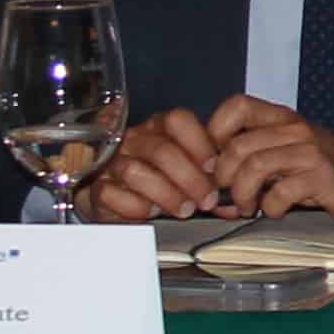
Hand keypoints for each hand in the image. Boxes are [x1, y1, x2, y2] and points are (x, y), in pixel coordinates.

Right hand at [83, 105, 226, 222]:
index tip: (216, 167)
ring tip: (184, 209)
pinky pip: (112, 194)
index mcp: (159, 128)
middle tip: (206, 199)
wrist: (119, 202)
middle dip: (190, 177)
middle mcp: (134, 140)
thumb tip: (234, 200)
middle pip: (161, 149)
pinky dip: (135, 206)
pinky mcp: (98, 188)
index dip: (200, 143)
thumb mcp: (188, 174)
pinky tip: (150, 213)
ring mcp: (113, 163)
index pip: (178, 121)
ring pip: (136, 171)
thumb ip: (209, 180)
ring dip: (167, 194)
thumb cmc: (159, 183)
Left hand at [207, 97, 333, 225]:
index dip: (214, 133)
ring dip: (243, 196)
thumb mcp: (285, 151)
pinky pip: (280, 192)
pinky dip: (271, 208)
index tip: (214, 163)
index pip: (236, 107)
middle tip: (227, 197)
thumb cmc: (321, 169)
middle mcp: (294, 129)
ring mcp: (309, 151)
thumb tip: (208, 180)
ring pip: (254, 168)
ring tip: (249, 207)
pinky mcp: (321, 175)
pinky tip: (276, 210)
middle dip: (223, 179)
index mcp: (281, 119)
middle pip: (237, 147)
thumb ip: (251, 156)